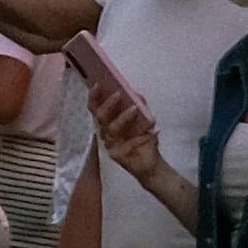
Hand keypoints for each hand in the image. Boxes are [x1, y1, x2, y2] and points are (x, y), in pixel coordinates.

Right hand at [71, 47, 168, 196]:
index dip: (94, 96)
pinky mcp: (117, 155)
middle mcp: (106, 132)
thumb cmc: (144, 139)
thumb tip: (136, 93)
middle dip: (108, 104)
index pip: (95, 107)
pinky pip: (127, 143)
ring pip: (111, 128)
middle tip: (119, 94)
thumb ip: (140, 105)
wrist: (151, 163)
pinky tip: (153, 130)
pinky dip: (141, 136)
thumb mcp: (144, 118)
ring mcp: (110, 144)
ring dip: (123, 117)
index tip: (98, 84)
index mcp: (108, 121)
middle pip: (100, 116)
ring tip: (135, 109)